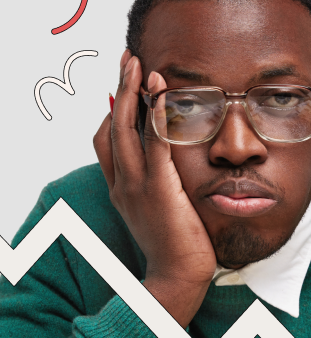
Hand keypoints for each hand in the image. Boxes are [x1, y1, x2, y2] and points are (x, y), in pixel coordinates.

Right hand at [93, 50, 216, 326]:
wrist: (177, 276)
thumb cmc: (173, 243)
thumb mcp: (156, 210)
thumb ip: (154, 183)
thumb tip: (165, 162)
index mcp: (120, 187)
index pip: (106, 140)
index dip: (112, 110)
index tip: (125, 87)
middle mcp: (122, 183)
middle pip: (110, 126)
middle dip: (118, 89)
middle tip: (126, 60)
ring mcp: (136, 186)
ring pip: (124, 130)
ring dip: (130, 93)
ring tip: (139, 65)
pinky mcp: (159, 190)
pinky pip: (155, 145)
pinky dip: (156, 117)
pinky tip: (162, 93)